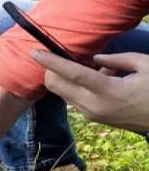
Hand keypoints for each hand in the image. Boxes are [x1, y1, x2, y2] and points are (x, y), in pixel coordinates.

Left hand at [30, 50, 148, 132]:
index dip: (50, 61)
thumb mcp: (146, 66)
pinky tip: (101, 79)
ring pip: (63, 92)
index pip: (71, 74)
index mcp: (108, 91)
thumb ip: (117, 59)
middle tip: (67, 55)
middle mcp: (93, 106)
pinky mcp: (93, 118)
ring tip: (100, 70)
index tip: (33, 52)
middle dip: (52, 69)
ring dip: (67, 78)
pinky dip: (77, 86)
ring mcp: (92, 115)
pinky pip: (74, 99)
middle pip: (57, 85)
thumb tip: (95, 59)